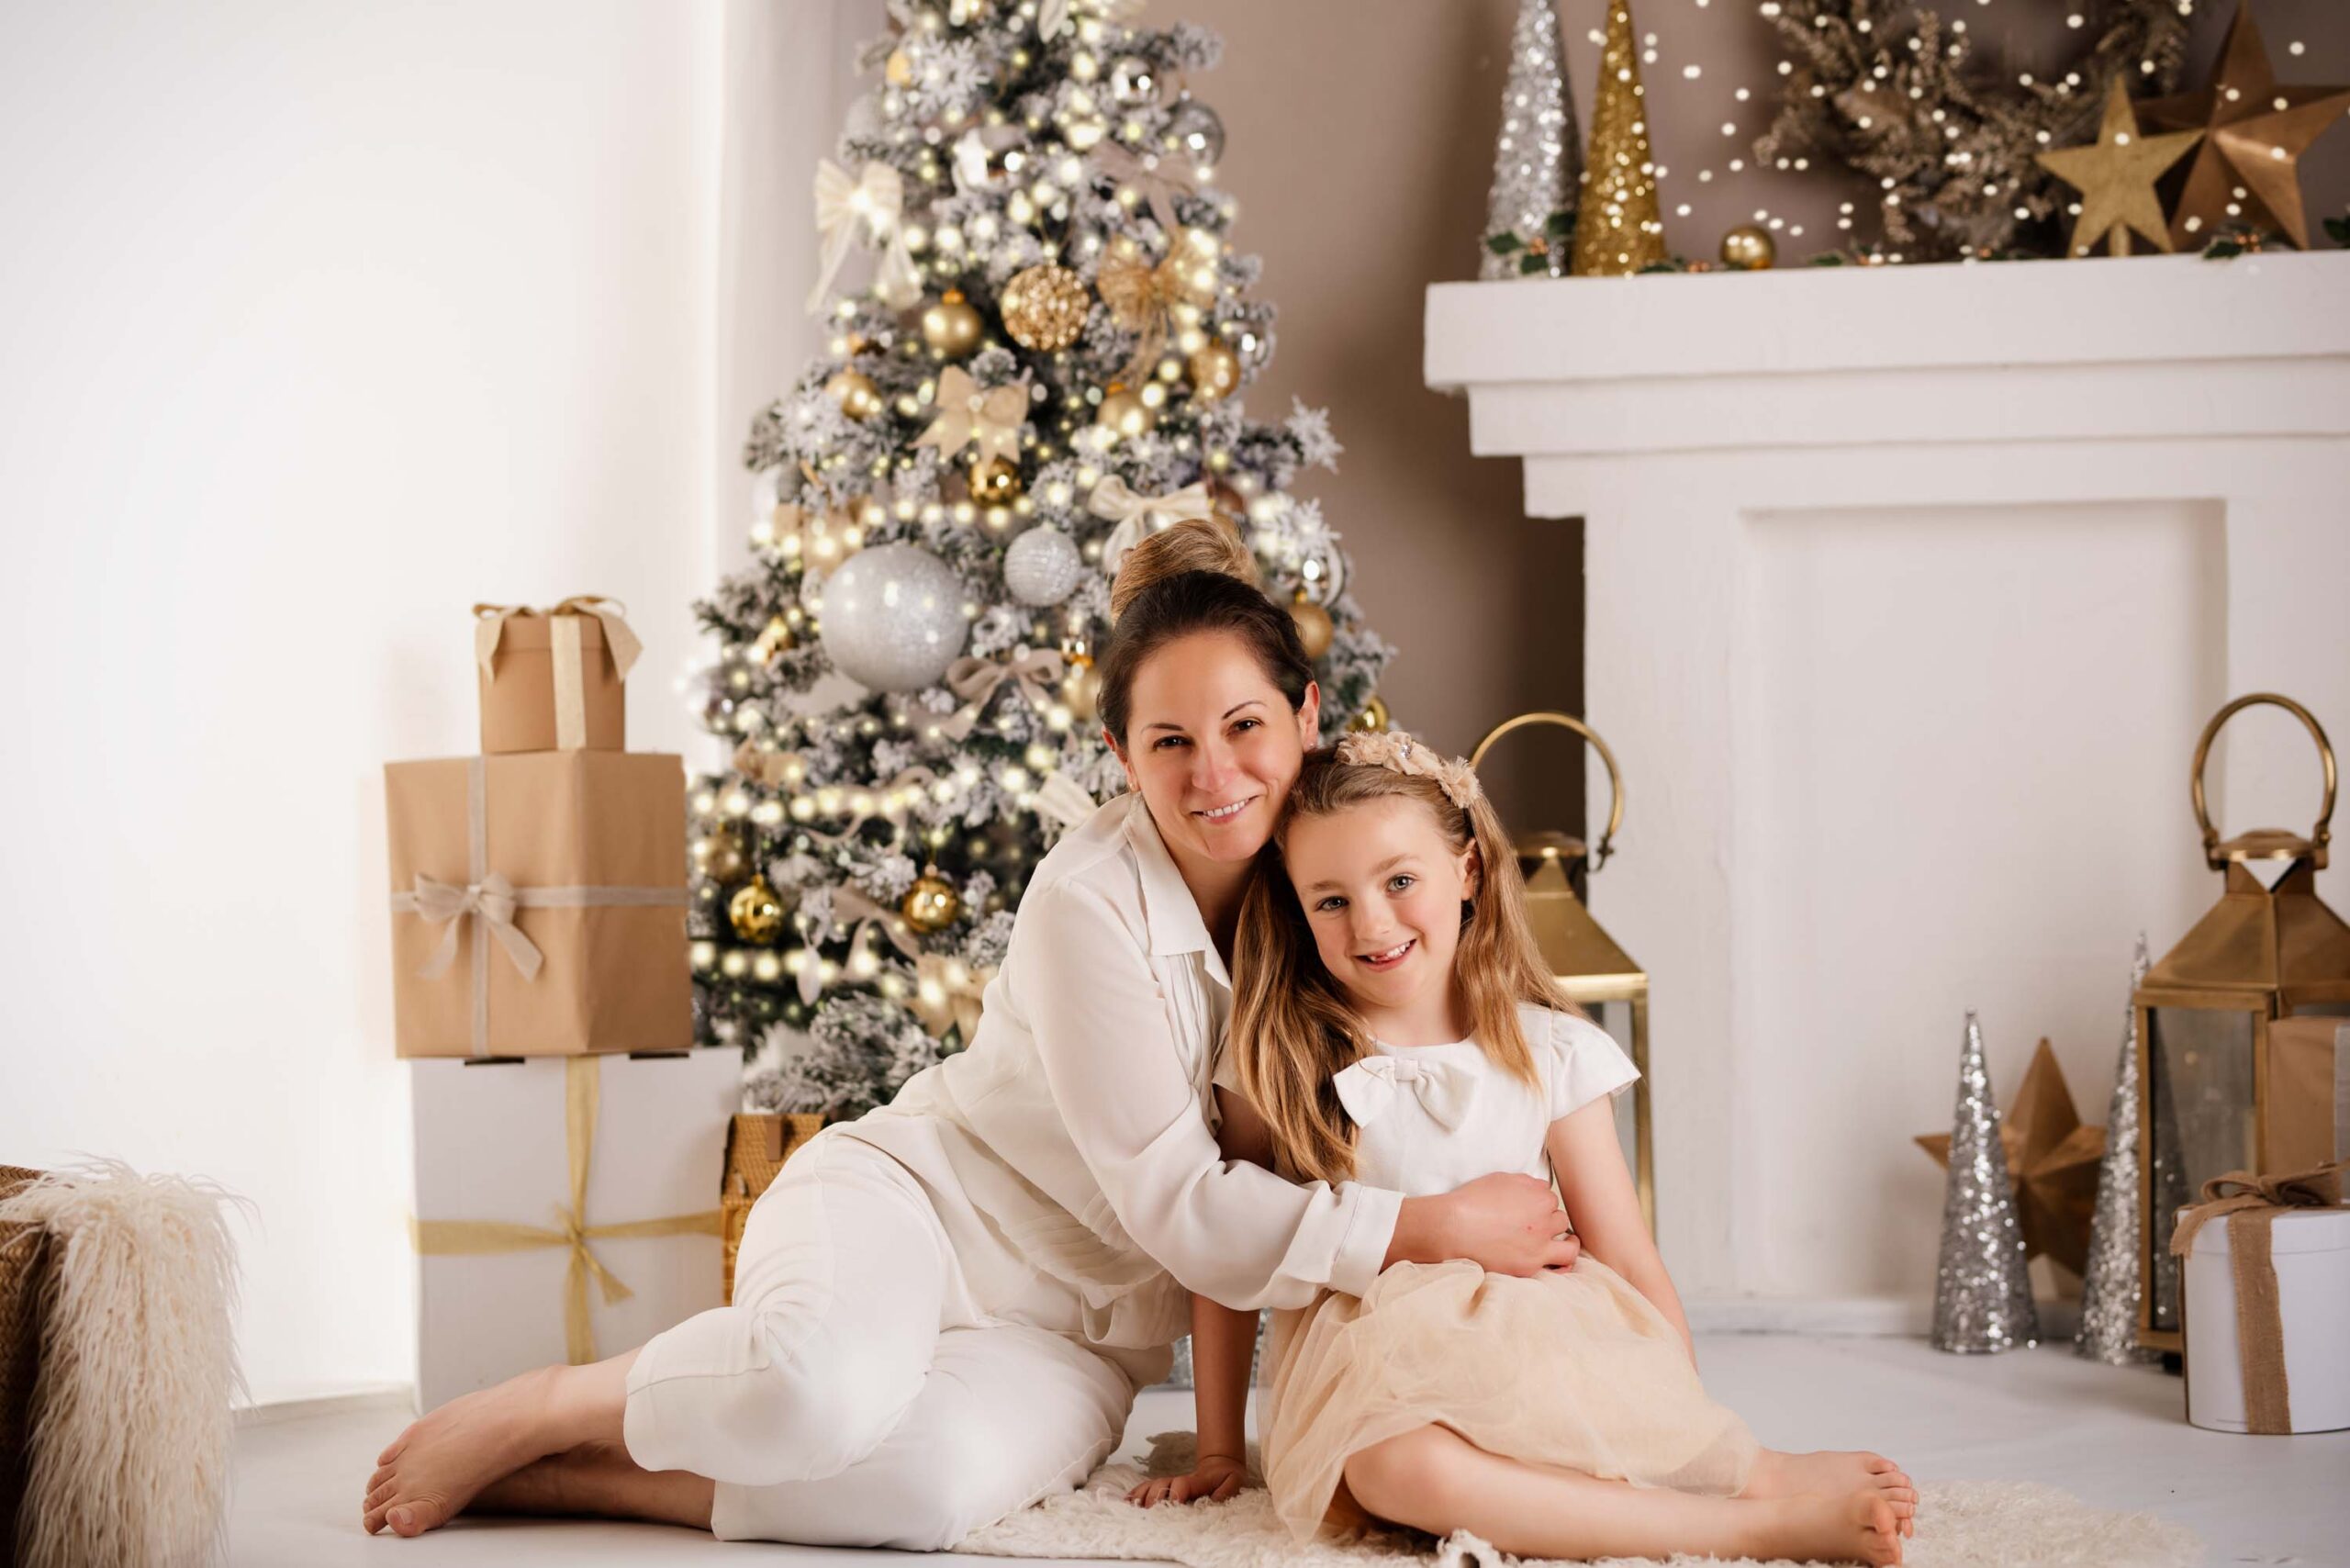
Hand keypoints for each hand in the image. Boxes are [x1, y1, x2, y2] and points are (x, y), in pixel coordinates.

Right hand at [1125, 1453, 1247, 1507]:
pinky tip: (1127, 1501)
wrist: (1220, 1466)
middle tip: (1149, 1511)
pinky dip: (1136, 1493)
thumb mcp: (1234, 1482)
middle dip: (1154, 1497)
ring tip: (1132, 1507)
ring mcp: (1170, 1483)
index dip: (1176, 1493)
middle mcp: (1179, 1481)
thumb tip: (1214, 1501)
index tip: (1173, 1504)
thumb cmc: (1227, 1477)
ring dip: (1142, 1495)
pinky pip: (1147, 1488)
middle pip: (1162, 1484)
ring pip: (1152, 1485)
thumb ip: (1226, 1491)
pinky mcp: (1165, 1487)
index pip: (1182, 1484)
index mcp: (1197, 1481)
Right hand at [1439, 1172, 1582, 1275]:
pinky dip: (1560, 1265)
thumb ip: (1528, 1183)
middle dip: (1550, 1221)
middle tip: (1536, 1226)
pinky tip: (1558, 1264)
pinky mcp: (1529, 1267)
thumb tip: (1542, 1189)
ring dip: (1566, 1243)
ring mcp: (1539, 1246)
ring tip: (1564, 1244)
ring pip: (1569, 1247)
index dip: (1539, 1204)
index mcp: (1540, 1197)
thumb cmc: (1472, 1200)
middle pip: (1560, 1220)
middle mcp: (1545, 1221)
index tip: (1529, 1209)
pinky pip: (1557, 1268)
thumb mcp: (1501, 1179)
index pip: (1551, 1199)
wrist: (1453, 1228)